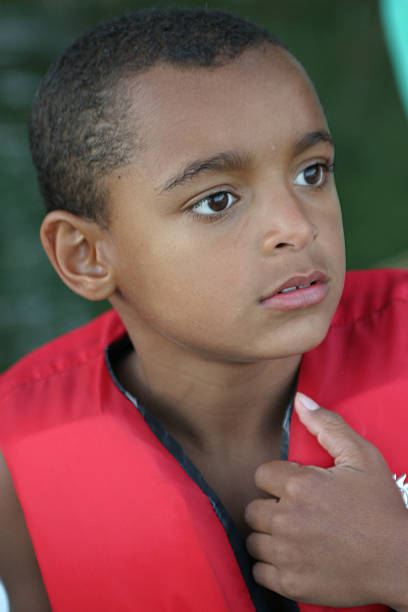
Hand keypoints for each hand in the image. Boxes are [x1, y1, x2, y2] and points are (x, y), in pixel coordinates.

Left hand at [245, 393, 407, 608]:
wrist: (400, 562)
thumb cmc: (380, 508)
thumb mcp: (362, 457)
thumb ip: (328, 425)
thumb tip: (301, 400)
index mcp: (299, 484)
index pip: (261, 475)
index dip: (278, 481)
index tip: (297, 490)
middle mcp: (286, 517)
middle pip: (253, 509)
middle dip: (271, 508)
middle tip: (297, 514)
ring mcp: (286, 553)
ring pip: (254, 540)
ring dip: (269, 537)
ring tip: (295, 537)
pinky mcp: (290, 583)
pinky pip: (260, 572)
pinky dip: (272, 567)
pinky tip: (293, 559)